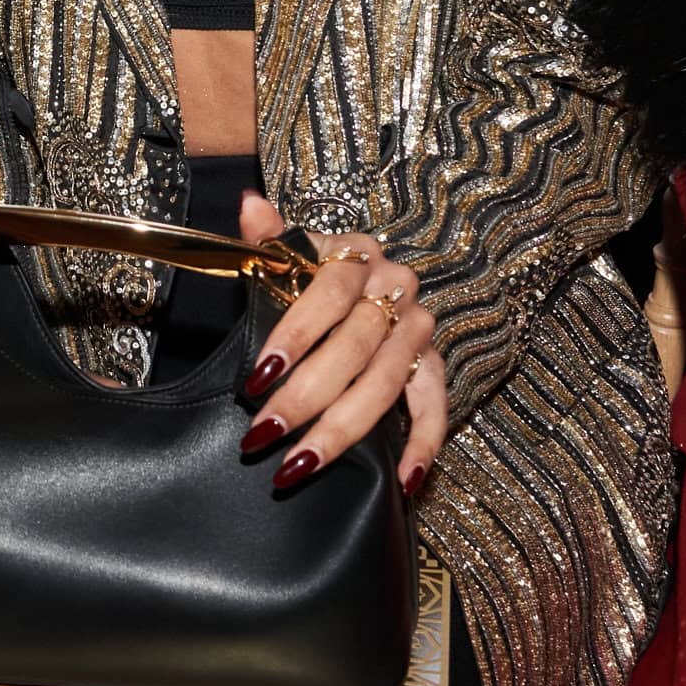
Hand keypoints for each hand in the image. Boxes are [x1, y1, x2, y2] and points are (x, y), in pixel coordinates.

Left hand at [237, 190, 445, 494]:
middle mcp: (394, 287)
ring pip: (384, 384)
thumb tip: (249, 204)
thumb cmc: (306, 277)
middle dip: (303, 397)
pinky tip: (403, 480)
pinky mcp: (433, 362)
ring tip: (299, 465)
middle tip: (263, 435)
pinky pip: (436, 406)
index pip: (326, 295)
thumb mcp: (285, 256)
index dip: (291, 338)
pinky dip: (424, 444)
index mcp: (355, 255)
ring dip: (341, 430)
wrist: (357, 283)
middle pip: (352, 349)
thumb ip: (268, 239)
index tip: (254, 380)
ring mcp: (417, 327)